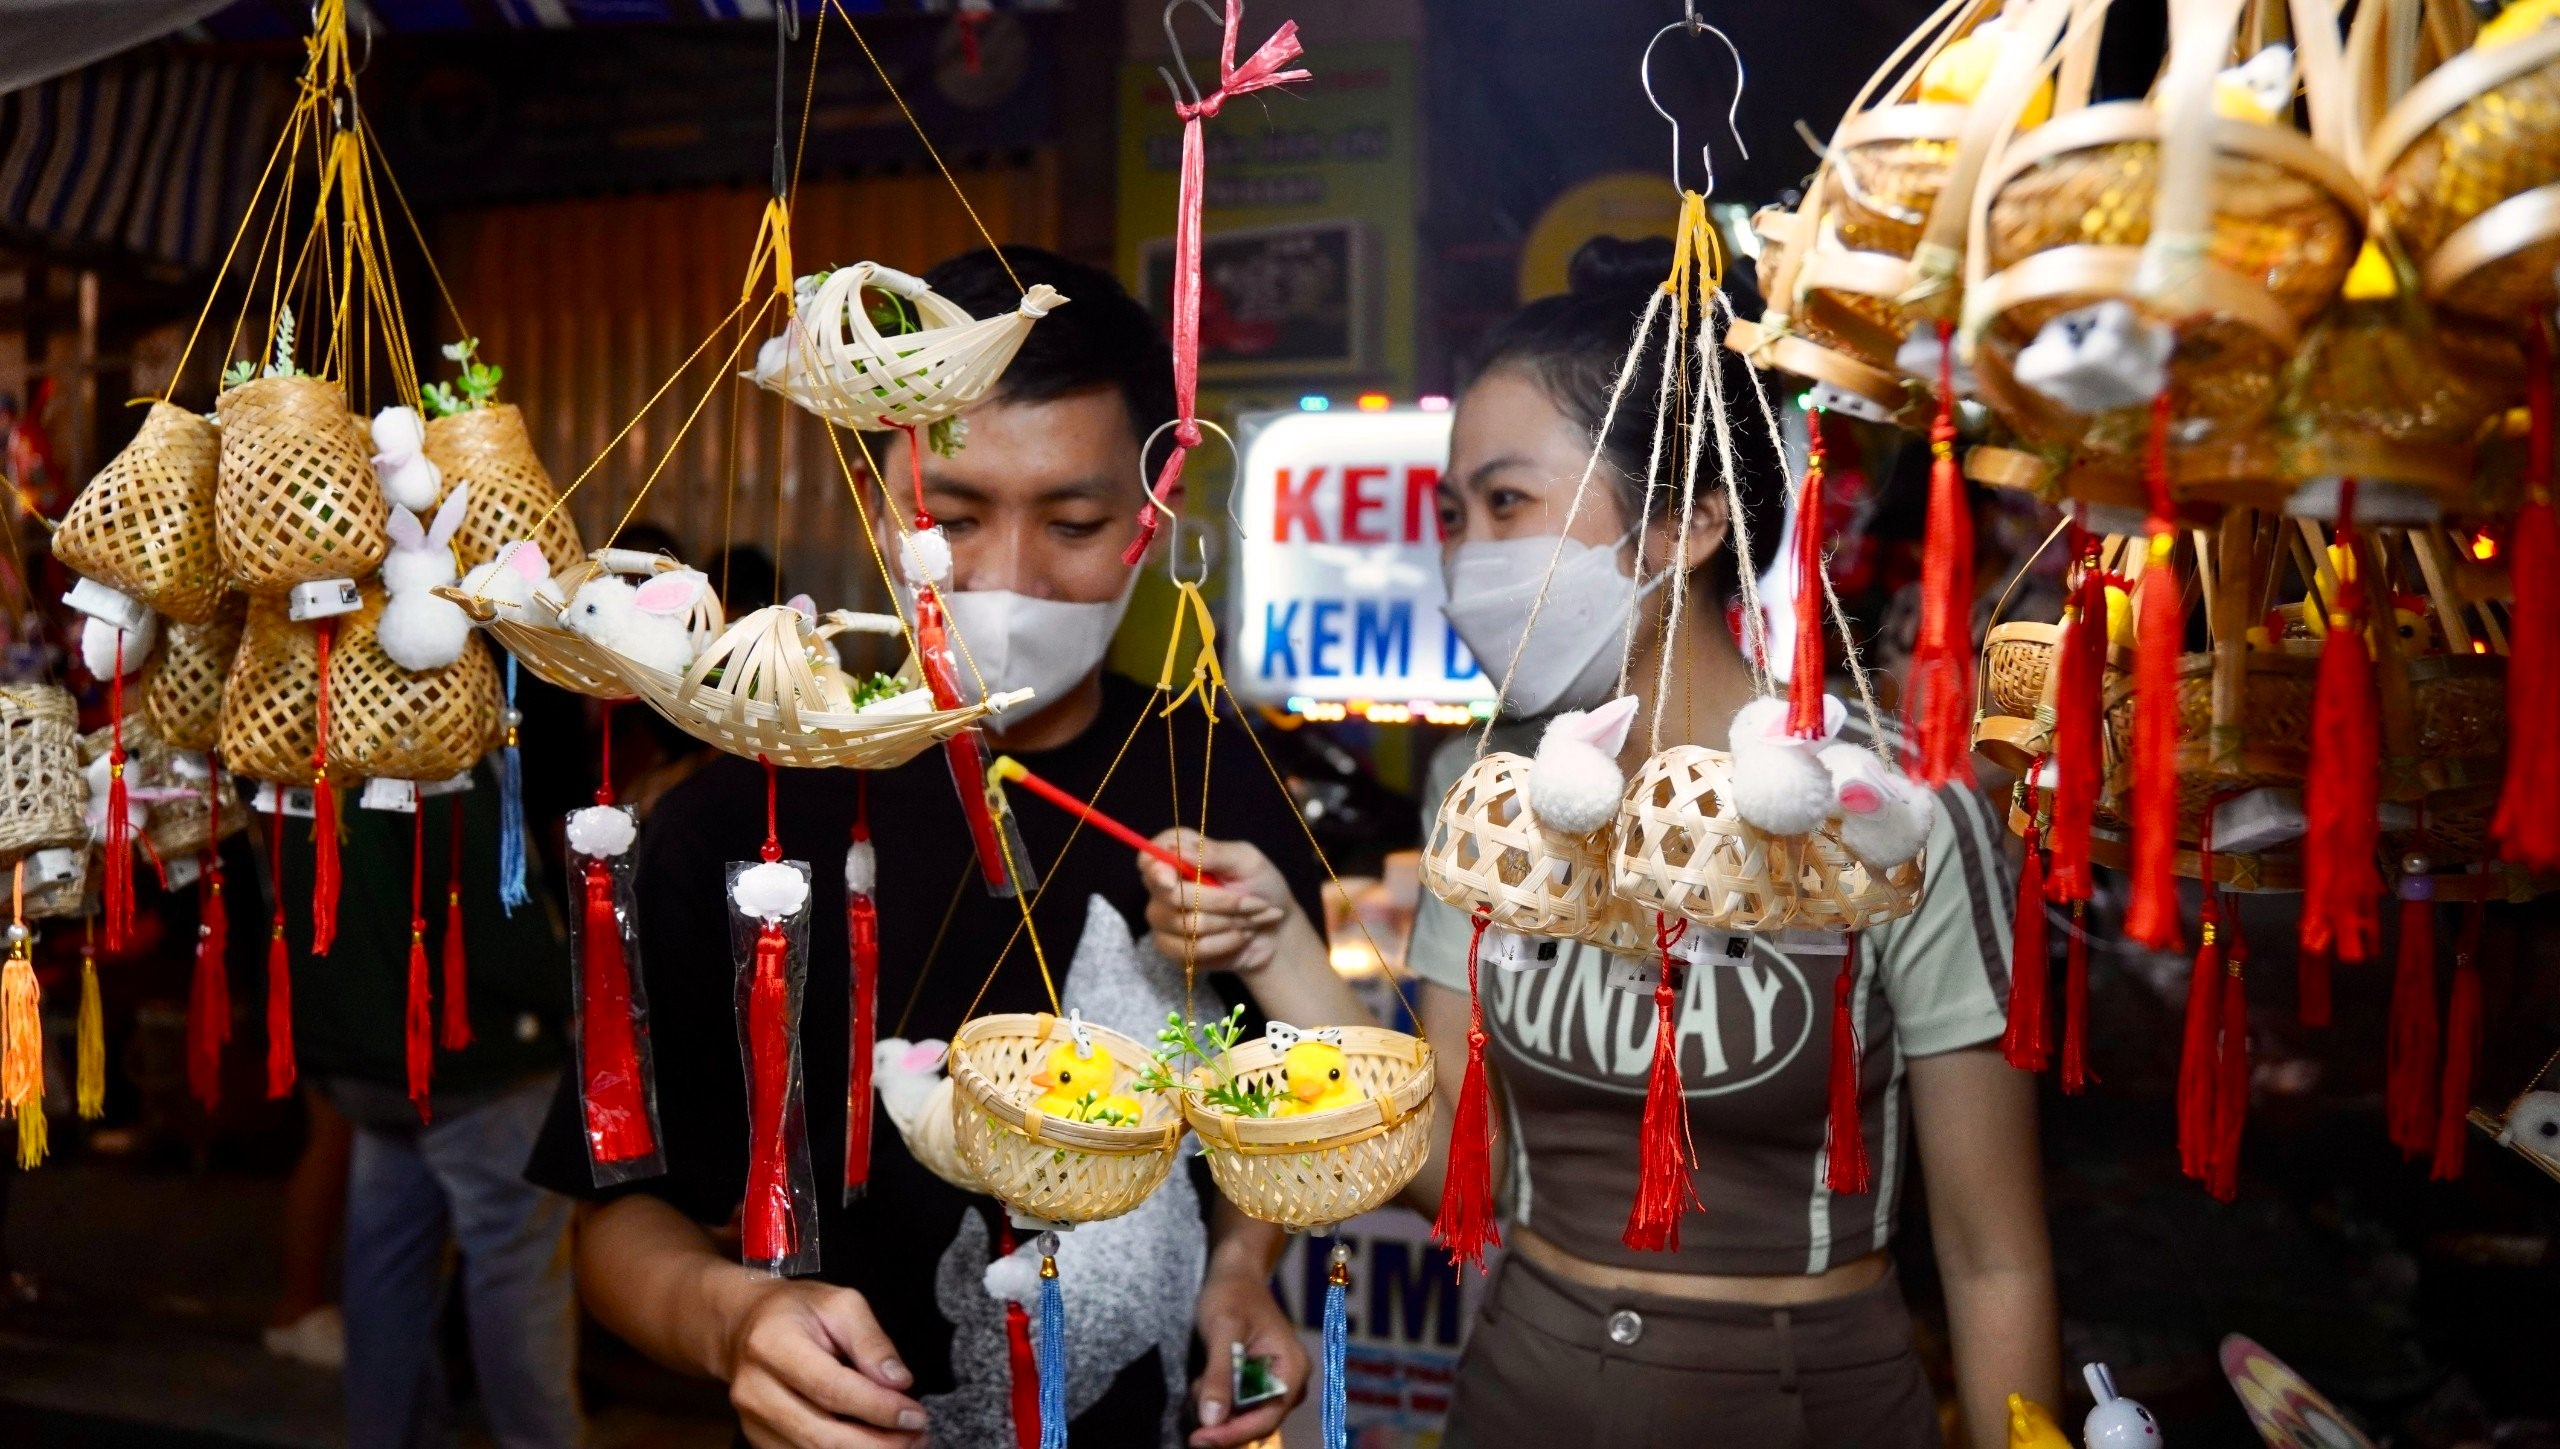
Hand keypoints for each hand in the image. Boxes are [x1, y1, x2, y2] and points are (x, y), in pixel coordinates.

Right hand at [721, 1277, 926, 1448]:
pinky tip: (874, 1445)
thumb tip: (899, 1382)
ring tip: (905, 1443)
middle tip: (918, 1436)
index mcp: (772, 1344)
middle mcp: (754, 1389)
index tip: (916, 1415)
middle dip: (877, 1444)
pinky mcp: (757, 1439)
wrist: (742, 1326)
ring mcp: (751, 1420)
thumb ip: (871, 1341)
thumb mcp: (840, 1304)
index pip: (831, 1388)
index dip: (878, 1408)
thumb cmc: (796, 1311)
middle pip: (821, 1434)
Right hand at [1142, 829, 1298, 974]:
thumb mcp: (1248, 861)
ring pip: (1185, 926)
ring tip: (1250, 920)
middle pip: (1170, 896)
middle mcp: (1163, 886)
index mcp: (1178, 855)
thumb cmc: (1261, 887)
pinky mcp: (1172, 949)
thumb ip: (1214, 853)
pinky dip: (1225, 944)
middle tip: (1255, 903)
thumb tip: (1176, 849)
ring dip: (1229, 924)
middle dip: (1221, 902)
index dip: (1155, 870)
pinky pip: (1192, 951)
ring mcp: (1164, 919)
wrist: (1276, 930)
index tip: (1171, 880)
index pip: (1148, 860)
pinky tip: (1238, 937)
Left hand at [1187, 1247, 1309, 1446]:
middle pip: (1256, 1422)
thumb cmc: (1232, 1294)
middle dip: (1222, 1420)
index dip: (1233, 1434)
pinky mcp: (1258, 1383)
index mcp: (1292, 1369)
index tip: (1200, 1440)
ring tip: (1198, 1380)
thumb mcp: (1223, 1331)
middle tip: (1193, 1404)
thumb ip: (1220, 1375)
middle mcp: (1290, 1382)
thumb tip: (1212, 1420)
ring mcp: (1274, 1384)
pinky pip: (1238, 1405)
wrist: (1234, 1273)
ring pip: (1243, 1416)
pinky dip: (1217, 1398)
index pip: (1267, 1418)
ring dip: (1217, 1407)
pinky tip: (1203, 1379)